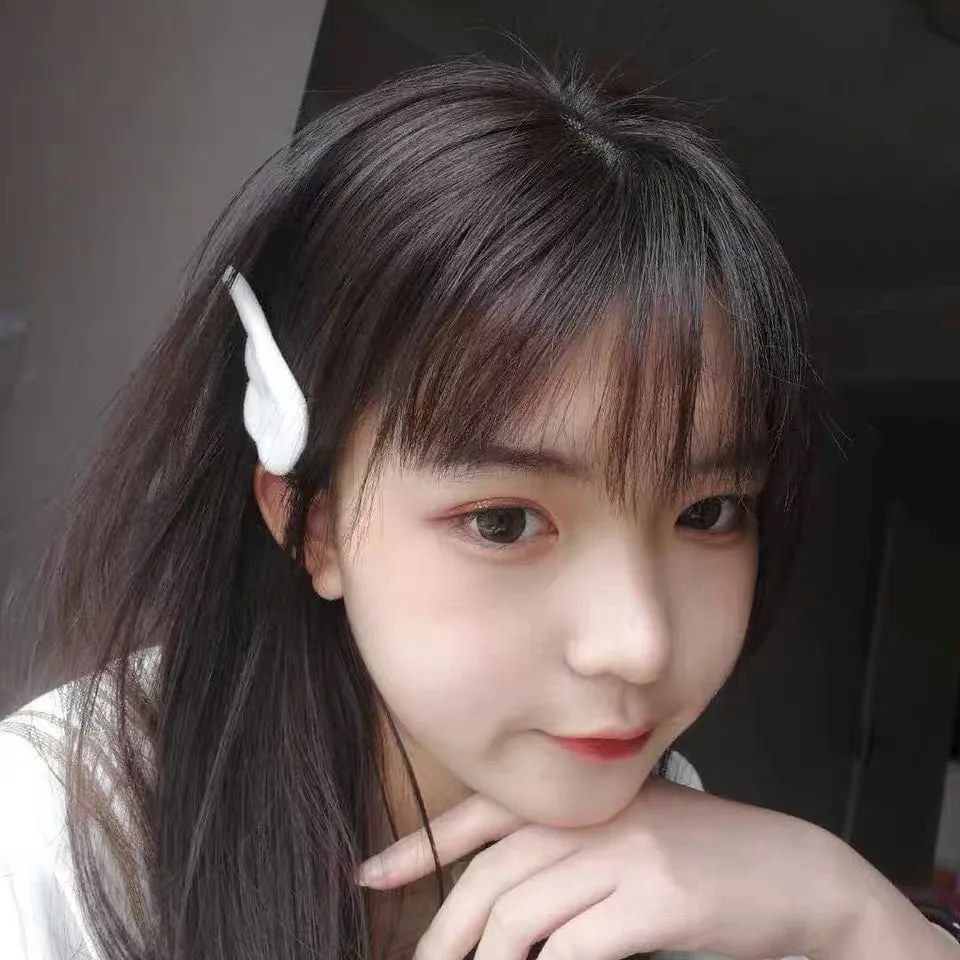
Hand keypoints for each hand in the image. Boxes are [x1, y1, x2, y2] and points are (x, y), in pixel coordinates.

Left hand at [357, 777, 883, 959]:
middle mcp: (595, 814)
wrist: (797, 871)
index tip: (369, 875)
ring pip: (519, 915)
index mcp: (582, 796)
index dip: (420, 844)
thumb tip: (501, 914)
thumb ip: (567, 857)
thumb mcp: (628, 837)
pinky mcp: (657, 898)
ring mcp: (625, 853)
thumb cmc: (706, 859)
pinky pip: (573, 949)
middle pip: (490, 875)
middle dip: (442, 932)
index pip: (482, 817)